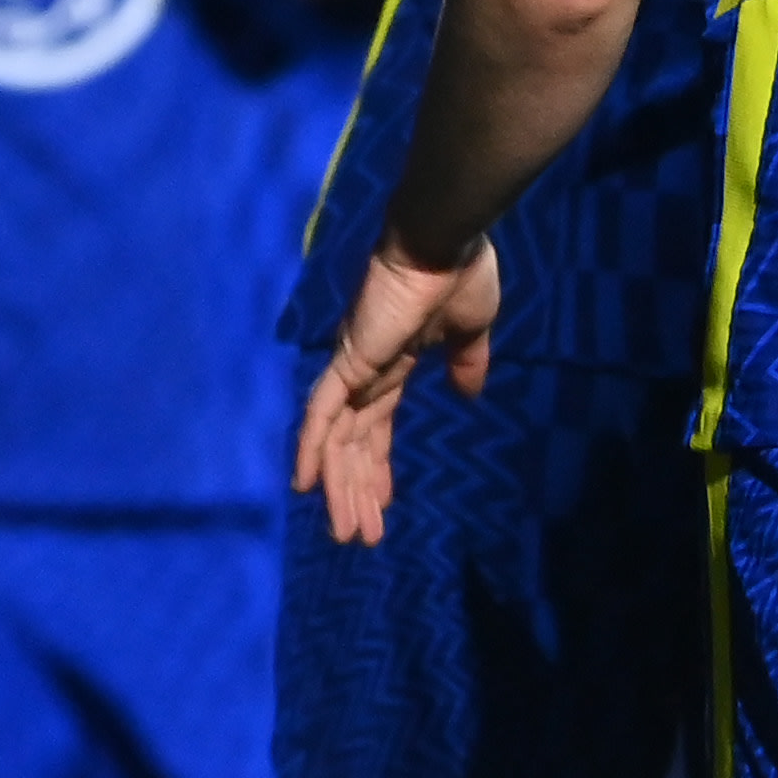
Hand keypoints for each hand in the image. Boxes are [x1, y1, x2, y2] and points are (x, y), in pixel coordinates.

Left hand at [288, 239, 502, 545]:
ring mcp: (352, 366)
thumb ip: (466, 364)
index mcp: (392, 365)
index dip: (376, 469)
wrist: (446, 240)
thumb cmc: (460, 275)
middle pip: (352, 446)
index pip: (376, 429)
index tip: (382, 506)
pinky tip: (307, 486)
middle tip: (360, 537)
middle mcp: (364, 372)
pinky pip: (321, 411)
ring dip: (341, 488)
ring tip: (347, 533)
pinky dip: (311, 448)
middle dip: (356, 492)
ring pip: (336, 441)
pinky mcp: (347, 359)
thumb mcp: (471, 332)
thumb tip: (468, 395)